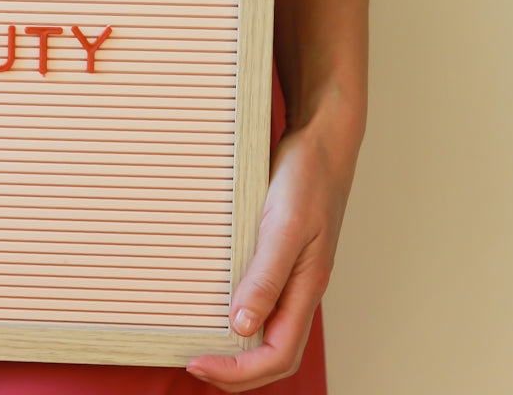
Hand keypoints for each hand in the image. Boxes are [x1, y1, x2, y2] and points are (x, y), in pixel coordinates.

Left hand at [186, 115, 357, 390]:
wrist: (320, 142)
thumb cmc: (308, 180)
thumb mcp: (285, 227)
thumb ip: (266, 276)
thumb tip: (243, 324)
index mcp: (306, 288)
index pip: (277, 355)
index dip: (239, 371)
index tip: (197, 364)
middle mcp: (299, 288)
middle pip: (273, 352)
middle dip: (236, 371)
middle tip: (192, 364)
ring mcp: (290, 274)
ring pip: (267, 330)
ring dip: (236, 349)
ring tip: (199, 346)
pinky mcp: (278, 256)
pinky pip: (260, 299)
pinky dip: (236, 315)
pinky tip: (211, 305)